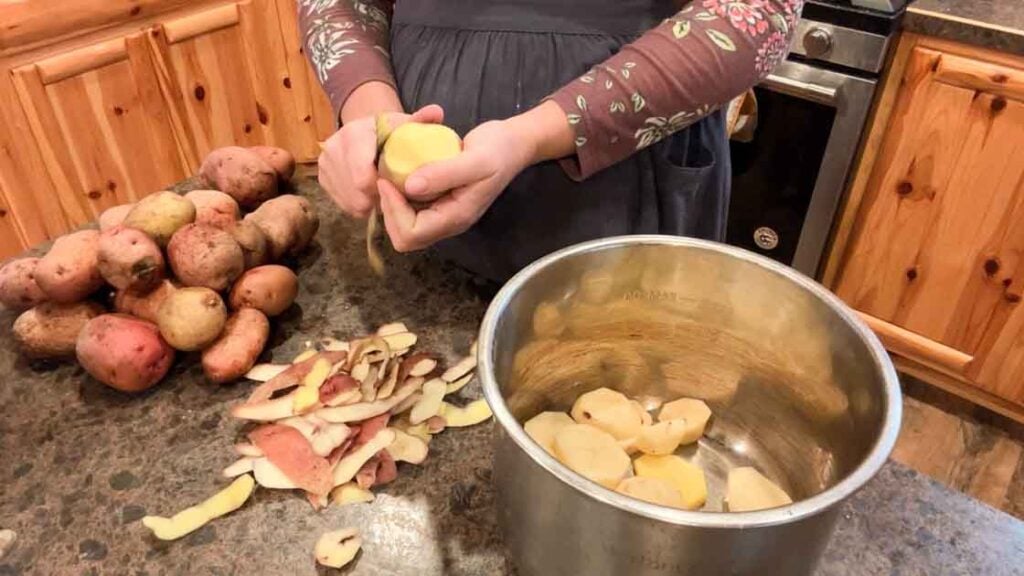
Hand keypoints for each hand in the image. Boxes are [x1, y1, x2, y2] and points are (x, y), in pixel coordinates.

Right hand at [318, 104, 443, 217]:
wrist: (367, 130)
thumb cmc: (391, 131)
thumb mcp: (406, 125)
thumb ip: (421, 120)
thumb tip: (437, 112)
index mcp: (354, 134)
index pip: (362, 178)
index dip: (383, 190)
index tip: (397, 188)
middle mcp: (334, 147)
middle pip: (356, 193)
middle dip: (377, 199)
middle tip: (393, 195)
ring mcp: (325, 163)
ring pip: (349, 201)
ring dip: (369, 204)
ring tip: (384, 194)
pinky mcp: (322, 177)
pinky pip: (342, 204)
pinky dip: (359, 205)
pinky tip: (371, 196)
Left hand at [377, 101, 574, 251]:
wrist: (512, 145)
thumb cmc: (498, 150)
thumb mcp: (475, 159)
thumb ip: (444, 173)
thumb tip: (409, 187)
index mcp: (456, 217)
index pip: (412, 233)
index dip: (394, 211)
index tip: (387, 180)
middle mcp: (448, 222)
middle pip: (405, 237)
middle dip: (389, 213)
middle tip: (385, 180)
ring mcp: (444, 214)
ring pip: (406, 226)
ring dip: (392, 206)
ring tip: (389, 177)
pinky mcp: (440, 203)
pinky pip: (412, 211)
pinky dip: (400, 197)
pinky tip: (400, 174)